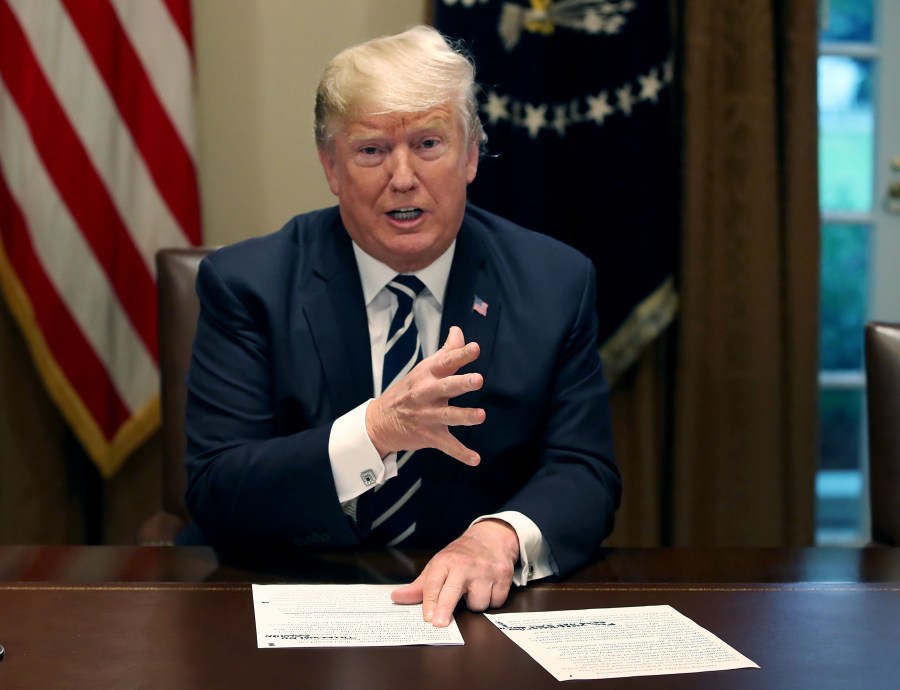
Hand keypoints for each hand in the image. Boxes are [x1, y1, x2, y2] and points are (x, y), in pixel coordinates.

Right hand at [366, 326, 485, 465]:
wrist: (379, 421)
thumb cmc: (408, 391)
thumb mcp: (423, 369)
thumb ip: (446, 352)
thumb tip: (458, 331)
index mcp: (427, 375)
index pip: (445, 362)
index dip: (460, 354)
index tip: (475, 348)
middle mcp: (427, 394)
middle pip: (446, 387)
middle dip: (462, 383)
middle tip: (478, 380)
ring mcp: (428, 416)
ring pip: (449, 416)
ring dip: (465, 416)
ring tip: (481, 416)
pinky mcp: (429, 436)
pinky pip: (447, 445)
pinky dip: (461, 453)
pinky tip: (475, 459)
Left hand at [390, 519, 519, 626]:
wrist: (491, 538)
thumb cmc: (461, 556)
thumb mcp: (438, 566)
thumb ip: (419, 586)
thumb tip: (396, 598)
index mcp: (446, 562)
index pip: (433, 583)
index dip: (430, 602)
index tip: (428, 618)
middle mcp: (465, 565)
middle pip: (453, 591)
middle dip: (445, 608)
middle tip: (439, 624)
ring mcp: (486, 571)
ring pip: (478, 603)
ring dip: (476, 603)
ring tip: (473, 591)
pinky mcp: (503, 576)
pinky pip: (496, 602)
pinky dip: (492, 600)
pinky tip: (488, 588)